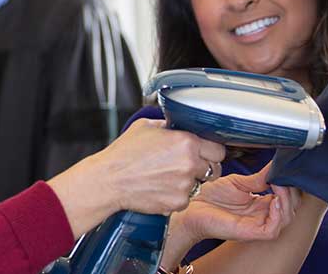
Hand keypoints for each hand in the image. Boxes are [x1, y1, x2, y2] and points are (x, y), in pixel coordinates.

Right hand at [99, 118, 226, 214]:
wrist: (109, 180)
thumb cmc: (123, 154)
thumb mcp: (146, 127)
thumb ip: (168, 126)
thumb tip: (178, 125)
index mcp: (186, 141)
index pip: (218, 148)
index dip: (211, 150)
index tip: (204, 152)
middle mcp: (189, 163)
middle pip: (215, 168)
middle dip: (204, 167)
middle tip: (188, 166)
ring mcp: (184, 185)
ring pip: (200, 185)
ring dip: (190, 182)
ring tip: (168, 176)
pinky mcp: (177, 202)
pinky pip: (186, 199)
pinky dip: (177, 196)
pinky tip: (161, 188)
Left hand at [180, 163, 298, 241]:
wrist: (190, 206)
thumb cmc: (209, 196)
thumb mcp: (239, 182)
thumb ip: (259, 178)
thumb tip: (276, 166)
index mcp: (260, 205)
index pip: (286, 198)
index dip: (290, 186)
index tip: (286, 170)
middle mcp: (261, 216)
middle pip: (290, 209)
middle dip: (291, 191)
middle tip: (282, 177)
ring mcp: (256, 225)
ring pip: (285, 219)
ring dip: (287, 200)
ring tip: (278, 185)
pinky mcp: (249, 233)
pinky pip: (272, 229)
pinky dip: (277, 215)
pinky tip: (273, 200)